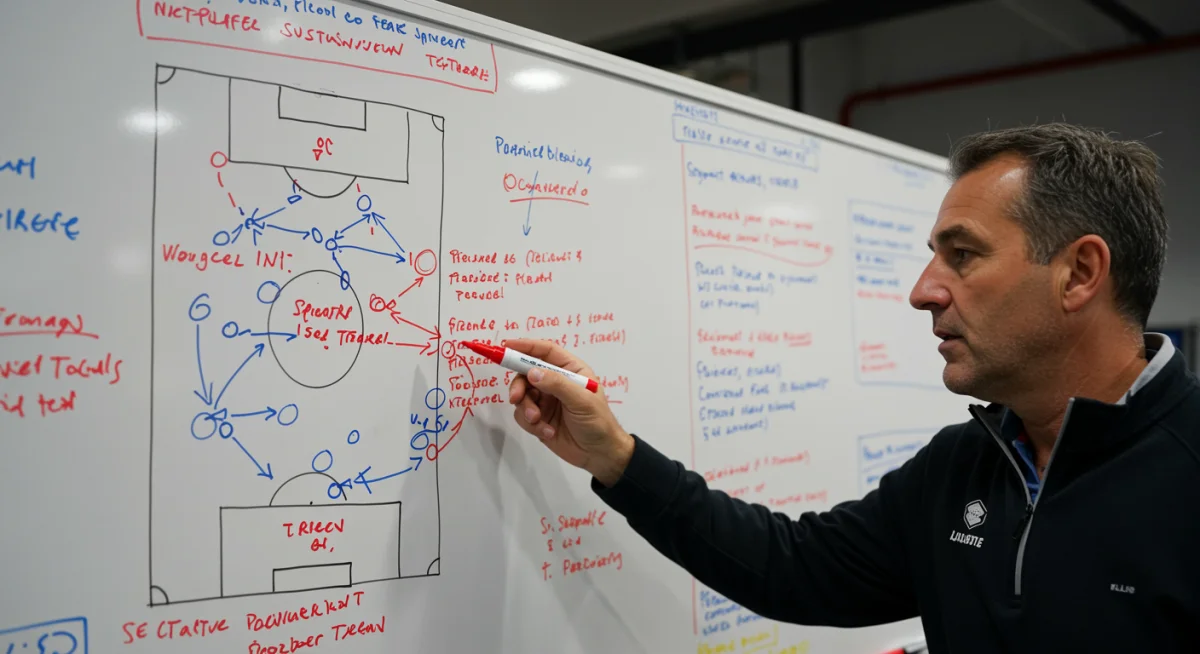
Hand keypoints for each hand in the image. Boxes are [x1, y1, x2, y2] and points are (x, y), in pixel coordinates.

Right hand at [505, 338, 632, 485]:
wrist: (599, 455)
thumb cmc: (598, 422)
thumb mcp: (581, 400)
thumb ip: (557, 384)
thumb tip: (532, 372)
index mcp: (571, 370)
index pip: (545, 352)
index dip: (526, 346)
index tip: (506, 346)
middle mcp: (556, 382)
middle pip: (527, 373)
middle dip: (519, 385)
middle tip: (515, 398)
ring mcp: (546, 401)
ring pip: (522, 396)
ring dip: (526, 409)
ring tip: (537, 420)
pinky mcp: (539, 419)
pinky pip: (523, 415)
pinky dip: (531, 424)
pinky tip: (548, 432)